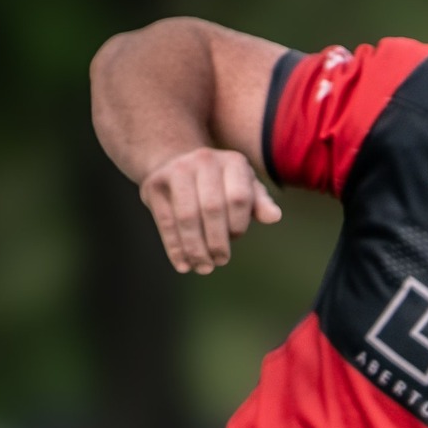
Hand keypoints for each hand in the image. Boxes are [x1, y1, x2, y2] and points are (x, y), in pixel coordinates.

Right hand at [138, 147, 279, 272]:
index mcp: (232, 161)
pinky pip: (166, 222)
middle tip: (219, 261)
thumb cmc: (220, 184)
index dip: (238, 225)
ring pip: (187, 217)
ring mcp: (176, 170)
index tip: (235, 237)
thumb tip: (274, 217)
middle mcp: (204, 159)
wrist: (176, 162)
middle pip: (212, 209)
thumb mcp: (244, 187)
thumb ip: (259, 202)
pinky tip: (184, 265)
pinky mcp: (153, 185)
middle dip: (217, 241)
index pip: (239, 198)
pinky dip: (176, 248)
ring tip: (203, 267)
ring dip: (196, 249)